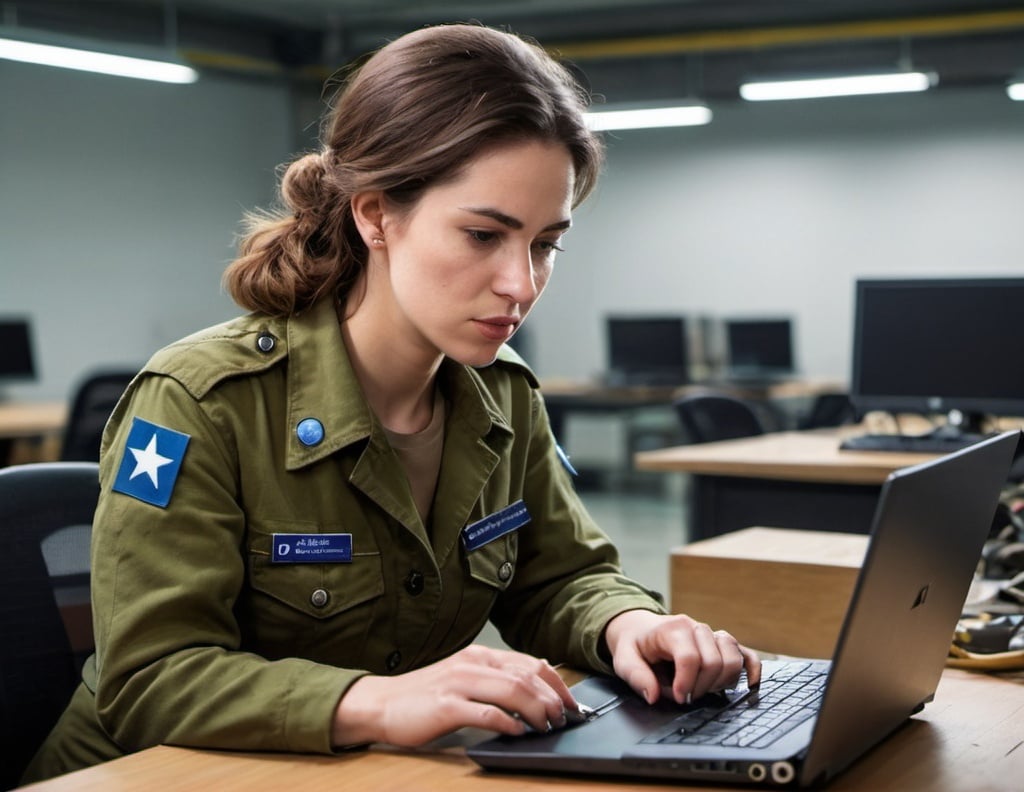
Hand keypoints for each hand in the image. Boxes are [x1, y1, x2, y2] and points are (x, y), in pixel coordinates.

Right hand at [331, 644, 576, 746]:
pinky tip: (518, 733)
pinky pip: (486, 714)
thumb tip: (535, 690)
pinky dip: (509, 723)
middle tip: (563, 719)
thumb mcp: (464, 677)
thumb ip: (494, 679)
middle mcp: (473, 664)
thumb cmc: (425, 695)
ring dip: (537, 710)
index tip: (572, 704)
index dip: (558, 684)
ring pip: (512, 691)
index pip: (531, 663)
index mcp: (480, 655)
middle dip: (553, 699)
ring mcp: (459, 684)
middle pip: (527, 677)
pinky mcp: (447, 707)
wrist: (382, 703)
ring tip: (547, 726)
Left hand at [603, 610, 760, 705]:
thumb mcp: (624, 659)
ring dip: (720, 682)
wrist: (640, 628)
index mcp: (672, 629)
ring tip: (702, 690)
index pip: (690, 657)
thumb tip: (653, 696)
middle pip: (714, 661)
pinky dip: (751, 669)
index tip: (678, 697)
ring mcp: (712, 634)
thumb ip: (636, 677)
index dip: (686, 683)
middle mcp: (696, 628)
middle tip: (685, 696)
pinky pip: (746, 653)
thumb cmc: (635, 645)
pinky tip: (749, 685)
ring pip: (733, 658)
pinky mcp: (722, 643)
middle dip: (700, 687)